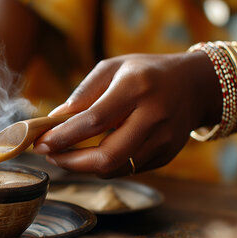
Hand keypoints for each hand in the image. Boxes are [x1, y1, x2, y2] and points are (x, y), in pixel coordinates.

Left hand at [32, 52, 220, 177]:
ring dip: (83, 167)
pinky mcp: (166, 156)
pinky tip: (90, 154)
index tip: (40, 142)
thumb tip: (53, 121)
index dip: (64, 136)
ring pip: (115, 169)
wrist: (196, 85)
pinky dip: (102, 166)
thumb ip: (82, 94)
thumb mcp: (112, 68)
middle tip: (50, 155)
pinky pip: (126, 169)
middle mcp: (154, 116)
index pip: (94, 120)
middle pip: (107, 155)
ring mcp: (163, 140)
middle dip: (71, 162)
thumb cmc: (146, 73)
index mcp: (137, 87)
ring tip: (65, 154)